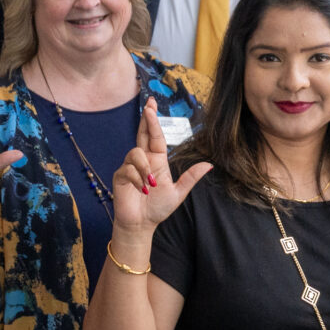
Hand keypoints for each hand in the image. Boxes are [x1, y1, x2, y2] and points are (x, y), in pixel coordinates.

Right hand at [110, 101, 207, 230]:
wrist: (141, 224)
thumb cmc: (158, 208)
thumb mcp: (178, 192)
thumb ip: (191, 177)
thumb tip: (209, 165)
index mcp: (157, 160)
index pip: (155, 136)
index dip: (153, 121)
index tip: (152, 106)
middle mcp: (143, 160)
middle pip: (142, 134)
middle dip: (145, 120)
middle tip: (148, 106)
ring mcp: (130, 167)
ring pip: (135, 153)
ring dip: (144, 168)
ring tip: (151, 184)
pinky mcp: (120, 177)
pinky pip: (127, 170)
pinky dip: (137, 180)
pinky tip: (142, 190)